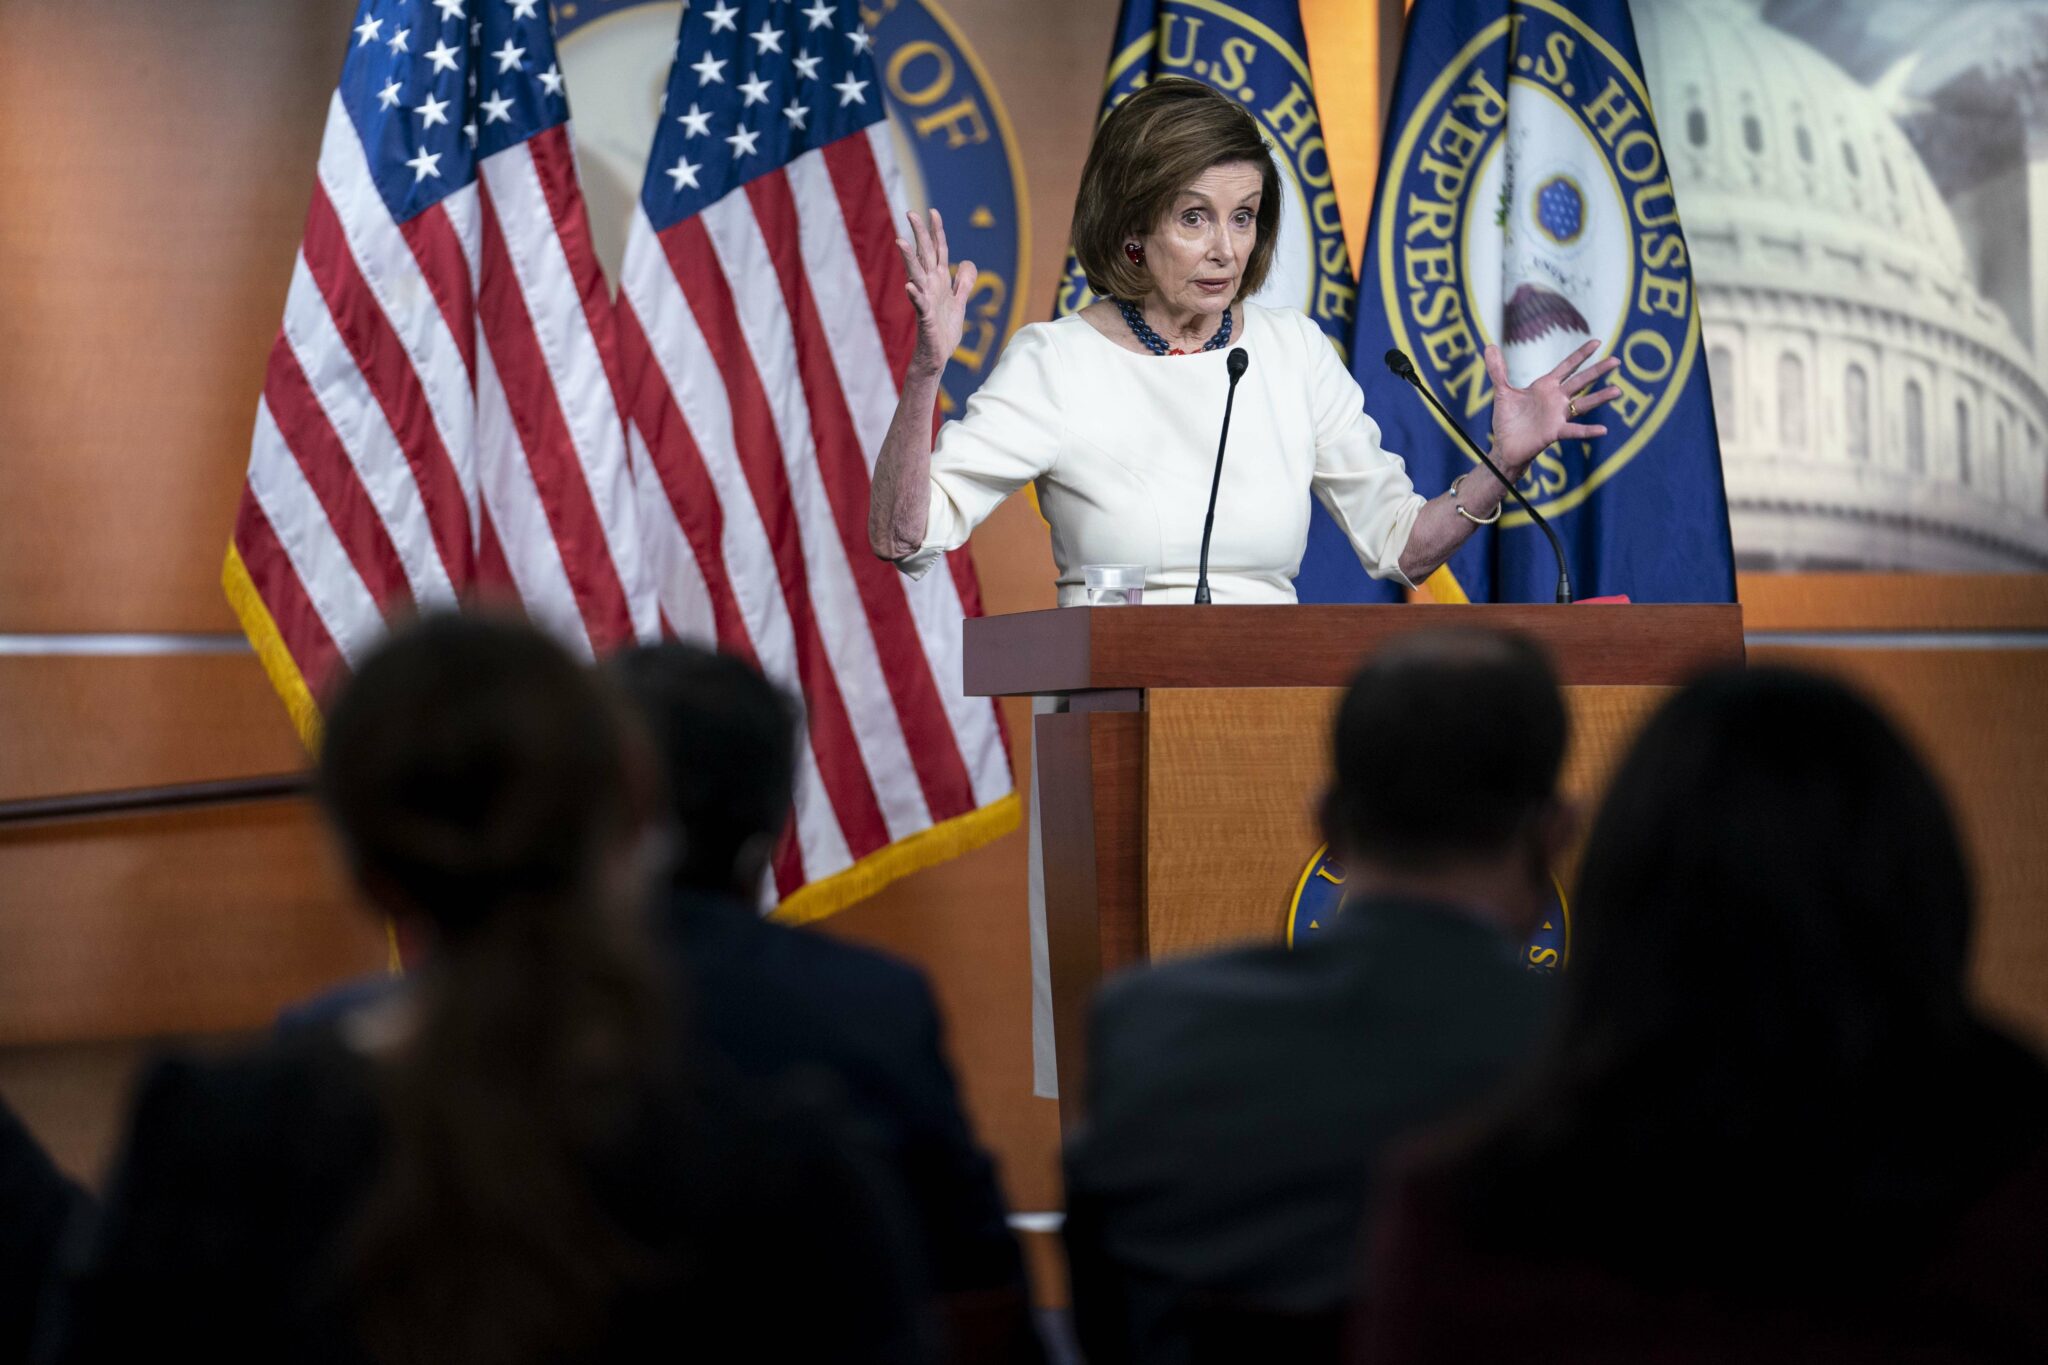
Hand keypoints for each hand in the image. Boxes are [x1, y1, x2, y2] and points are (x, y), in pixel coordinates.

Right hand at [897, 209, 974, 381]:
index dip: (936, 231)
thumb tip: (968, 263)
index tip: (933, 211)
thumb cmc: (945, 331)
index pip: (938, 250)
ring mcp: (926, 301)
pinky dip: (915, 296)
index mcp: (940, 281)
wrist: (938, 356)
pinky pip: (920, 305)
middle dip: (919, 234)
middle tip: (910, 213)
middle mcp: (930, 287)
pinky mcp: (925, 319)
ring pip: (916, 276)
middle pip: (925, 255)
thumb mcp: (959, 303)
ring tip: (900, 242)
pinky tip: (910, 287)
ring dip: (908, 260)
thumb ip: (964, 283)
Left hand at [1484, 339, 1622, 475]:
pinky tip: (1602, 430)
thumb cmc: (1508, 420)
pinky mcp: (1554, 432)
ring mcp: (1558, 415)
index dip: (1581, 355)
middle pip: (1581, 381)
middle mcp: (1556, 399)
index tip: (1597, 341)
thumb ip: (1498, 370)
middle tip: (1616, 361)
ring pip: (1583, 404)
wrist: (1505, 446)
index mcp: (1546, 386)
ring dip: (1600, 398)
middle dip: (1597, 371)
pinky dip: (1587, 431)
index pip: (1567, 366)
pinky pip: (1574, 430)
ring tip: (1617, 391)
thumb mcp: (1502, 392)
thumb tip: (1489, 346)